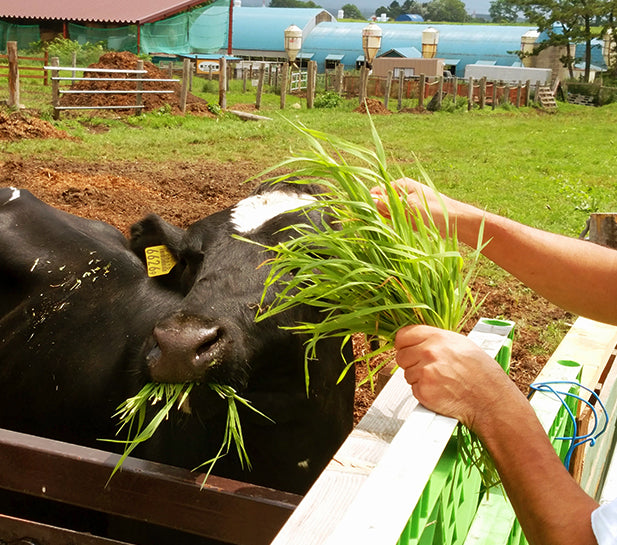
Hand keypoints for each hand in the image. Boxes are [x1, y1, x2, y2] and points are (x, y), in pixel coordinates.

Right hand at [370, 178, 451, 234]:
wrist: (457, 221)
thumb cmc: (435, 210)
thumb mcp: (409, 207)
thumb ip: (389, 205)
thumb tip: (371, 201)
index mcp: (401, 184)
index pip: (377, 191)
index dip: (371, 202)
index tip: (370, 214)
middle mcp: (402, 192)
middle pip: (381, 202)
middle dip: (380, 213)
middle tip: (387, 221)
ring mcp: (406, 203)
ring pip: (388, 212)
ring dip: (389, 220)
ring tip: (397, 225)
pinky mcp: (410, 214)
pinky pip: (397, 219)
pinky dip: (397, 225)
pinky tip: (402, 229)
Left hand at [395, 324, 519, 431]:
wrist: (490, 398)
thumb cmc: (480, 373)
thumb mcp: (461, 344)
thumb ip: (435, 340)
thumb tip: (417, 340)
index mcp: (437, 337)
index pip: (403, 335)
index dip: (404, 344)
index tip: (407, 349)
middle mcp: (429, 352)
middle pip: (401, 356)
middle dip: (411, 363)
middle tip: (429, 369)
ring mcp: (425, 371)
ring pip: (406, 373)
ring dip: (418, 378)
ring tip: (440, 380)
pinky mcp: (423, 390)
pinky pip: (413, 389)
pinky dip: (423, 392)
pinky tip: (440, 390)